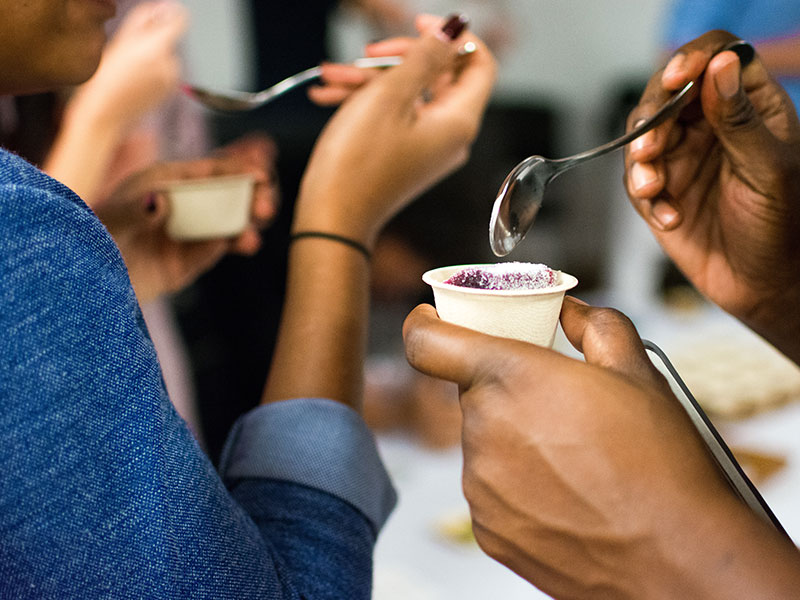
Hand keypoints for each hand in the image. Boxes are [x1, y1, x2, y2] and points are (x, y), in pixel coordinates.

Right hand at [66, 1, 187, 132]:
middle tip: (129, 53)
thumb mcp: (120, 41)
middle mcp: (170, 64)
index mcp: (157, 49)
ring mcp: (172, 80)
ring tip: (131, 70)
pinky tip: (137, 81)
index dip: (172, 15)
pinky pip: (166, 74)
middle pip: (168, 41)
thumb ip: (144, 20)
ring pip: (167, 58)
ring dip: (154, 59)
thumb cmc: (107, 76)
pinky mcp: (170, 91)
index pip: (179, 22)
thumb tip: (164, 8)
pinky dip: (155, 73)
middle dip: (153, 41)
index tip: (164, 13)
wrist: (106, 112)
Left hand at [95, 136, 277, 302]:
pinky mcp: (189, 261)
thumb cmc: (88, 239)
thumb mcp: (107, 220)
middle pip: (228, 191)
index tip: (261, 168)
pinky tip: (244, 243)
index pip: (210, 167)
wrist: (81, 284)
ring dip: (249, 220)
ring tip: (254, 231)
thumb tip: (157, 202)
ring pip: (230, 219)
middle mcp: (181, 204)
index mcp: (165, 182)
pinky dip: (234, 244)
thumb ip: (133, 210)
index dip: (238, 165)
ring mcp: (187, 233)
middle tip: (265, 204)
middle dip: (253, 193)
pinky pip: (218, 249)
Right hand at [294, 13, 495, 247]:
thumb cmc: (357, 163)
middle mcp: (450, 136)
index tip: (420, 22)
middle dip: (396, 58)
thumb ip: (426, 56)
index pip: (479, 65)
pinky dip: (365, 103)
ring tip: (329, 77)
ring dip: (369, 80)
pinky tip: (329, 96)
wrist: (331, 219)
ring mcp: (427, 148)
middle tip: (365, 53)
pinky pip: (394, 117)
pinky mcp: (405, 156)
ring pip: (408, 95)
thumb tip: (456, 29)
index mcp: (459, 122)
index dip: (455, 37)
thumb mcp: (389, 96)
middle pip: (438, 76)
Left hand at [403, 298, 799, 597]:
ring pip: (485, 442)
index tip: (431, 321)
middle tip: (559, 406)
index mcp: (510, 378)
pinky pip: (491, 489)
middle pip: (474, 393)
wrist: (677, 559)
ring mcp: (481, 485)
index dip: (426, 325)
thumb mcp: (638, 371)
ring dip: (515, 440)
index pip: (428, 342)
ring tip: (574, 459)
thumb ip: (594, 325)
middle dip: (508, 392)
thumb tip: (571, 311)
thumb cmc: (660, 465)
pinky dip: (518, 485)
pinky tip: (566, 495)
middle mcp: (483, 429)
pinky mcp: (487, 528)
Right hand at [624, 30, 799, 361]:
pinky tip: (670, 217)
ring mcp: (683, 157)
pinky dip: (645, 198)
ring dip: (641, 161)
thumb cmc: (782, 228)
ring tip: (653, 188)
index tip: (677, 78)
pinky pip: (636, 181)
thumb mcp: (768, 169)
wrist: (761, 286)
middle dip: (653, 118)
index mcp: (750, 108)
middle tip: (650, 148)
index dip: (694, 59)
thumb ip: (739, 118)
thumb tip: (722, 64)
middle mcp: (712, 126)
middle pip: (667, 93)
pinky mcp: (660, 190)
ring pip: (642, 135)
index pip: (718, 58)